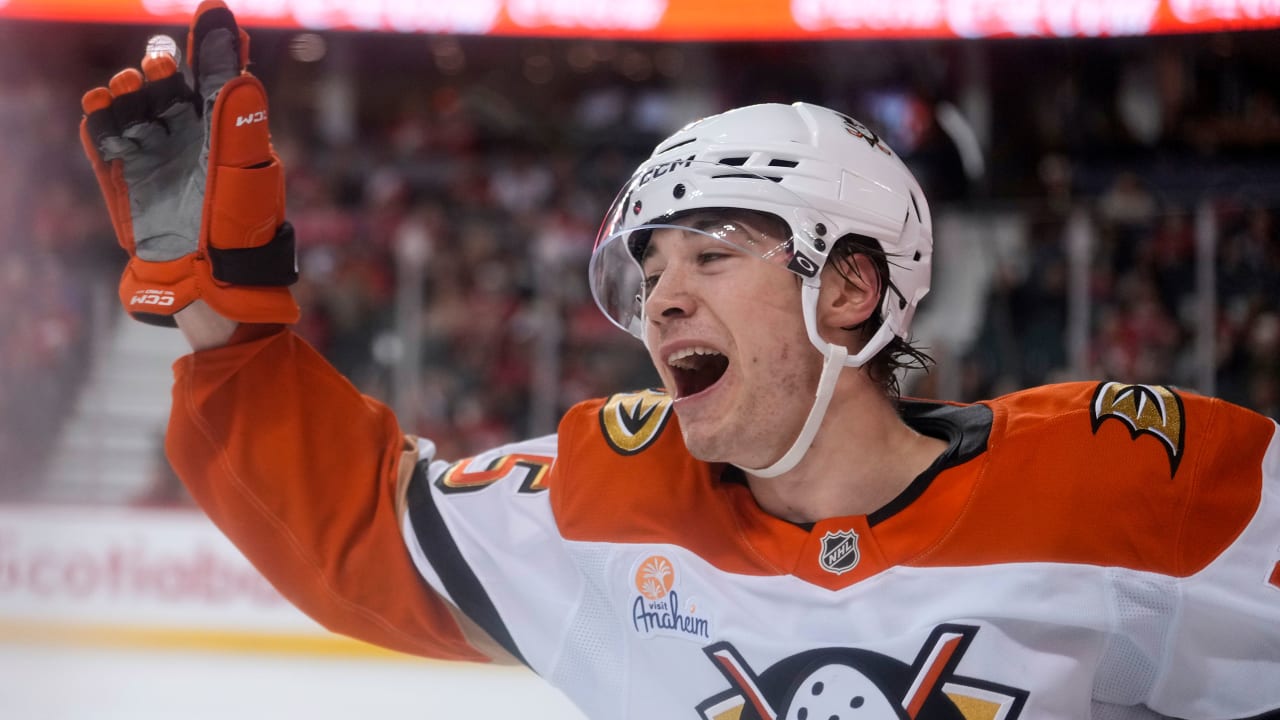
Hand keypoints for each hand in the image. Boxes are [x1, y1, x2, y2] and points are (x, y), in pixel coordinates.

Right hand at [79, 0, 298, 326]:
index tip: (210, 11)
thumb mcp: (245, 163)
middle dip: (159, 66)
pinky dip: (99, 117)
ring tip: (131, 89)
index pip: (215, 74)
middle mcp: (190, 137)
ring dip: (127, 87)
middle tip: (160, 67)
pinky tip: (100, 106)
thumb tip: (230, 46)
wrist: (212, 282)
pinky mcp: (126, 178)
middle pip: (167, 83)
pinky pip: (104, 138)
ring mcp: (155, 155)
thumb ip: (235, 106)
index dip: (210, 42)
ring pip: (132, 104)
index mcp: (226, 129)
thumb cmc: (240, 225)